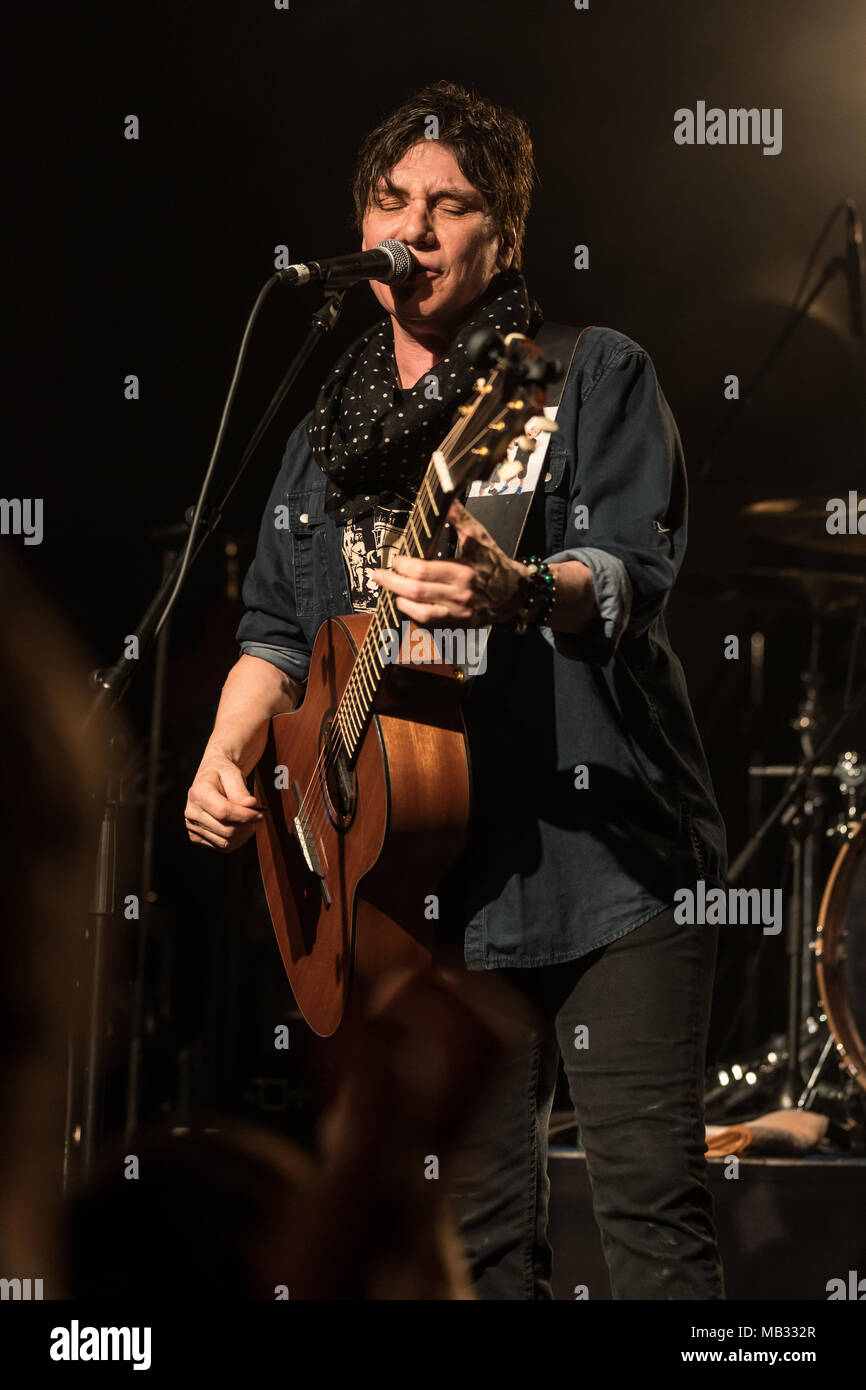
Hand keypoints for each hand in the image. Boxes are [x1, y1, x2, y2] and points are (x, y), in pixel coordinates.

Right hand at [184, 753, 262, 851]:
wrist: (210, 778)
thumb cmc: (221, 774)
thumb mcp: (232, 774)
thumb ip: (240, 790)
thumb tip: (250, 805)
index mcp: (198, 793)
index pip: (223, 812)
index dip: (245, 816)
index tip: (258, 814)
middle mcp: (191, 811)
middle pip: (226, 830)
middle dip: (246, 825)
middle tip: (256, 816)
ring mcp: (192, 826)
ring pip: (225, 842)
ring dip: (242, 835)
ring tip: (249, 822)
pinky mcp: (196, 836)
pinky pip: (221, 847)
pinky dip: (236, 841)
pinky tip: (240, 829)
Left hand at [371, 498, 530, 627]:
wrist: (515, 593)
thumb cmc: (495, 563)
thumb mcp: (479, 537)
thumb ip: (459, 518)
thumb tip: (444, 499)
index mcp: (463, 571)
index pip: (423, 570)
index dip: (403, 565)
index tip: (396, 559)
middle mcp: (459, 595)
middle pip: (416, 591)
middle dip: (392, 582)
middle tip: (379, 575)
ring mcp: (457, 612)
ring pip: (420, 611)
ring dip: (400, 600)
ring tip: (390, 589)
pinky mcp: (457, 623)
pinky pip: (429, 623)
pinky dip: (413, 614)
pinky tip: (405, 604)